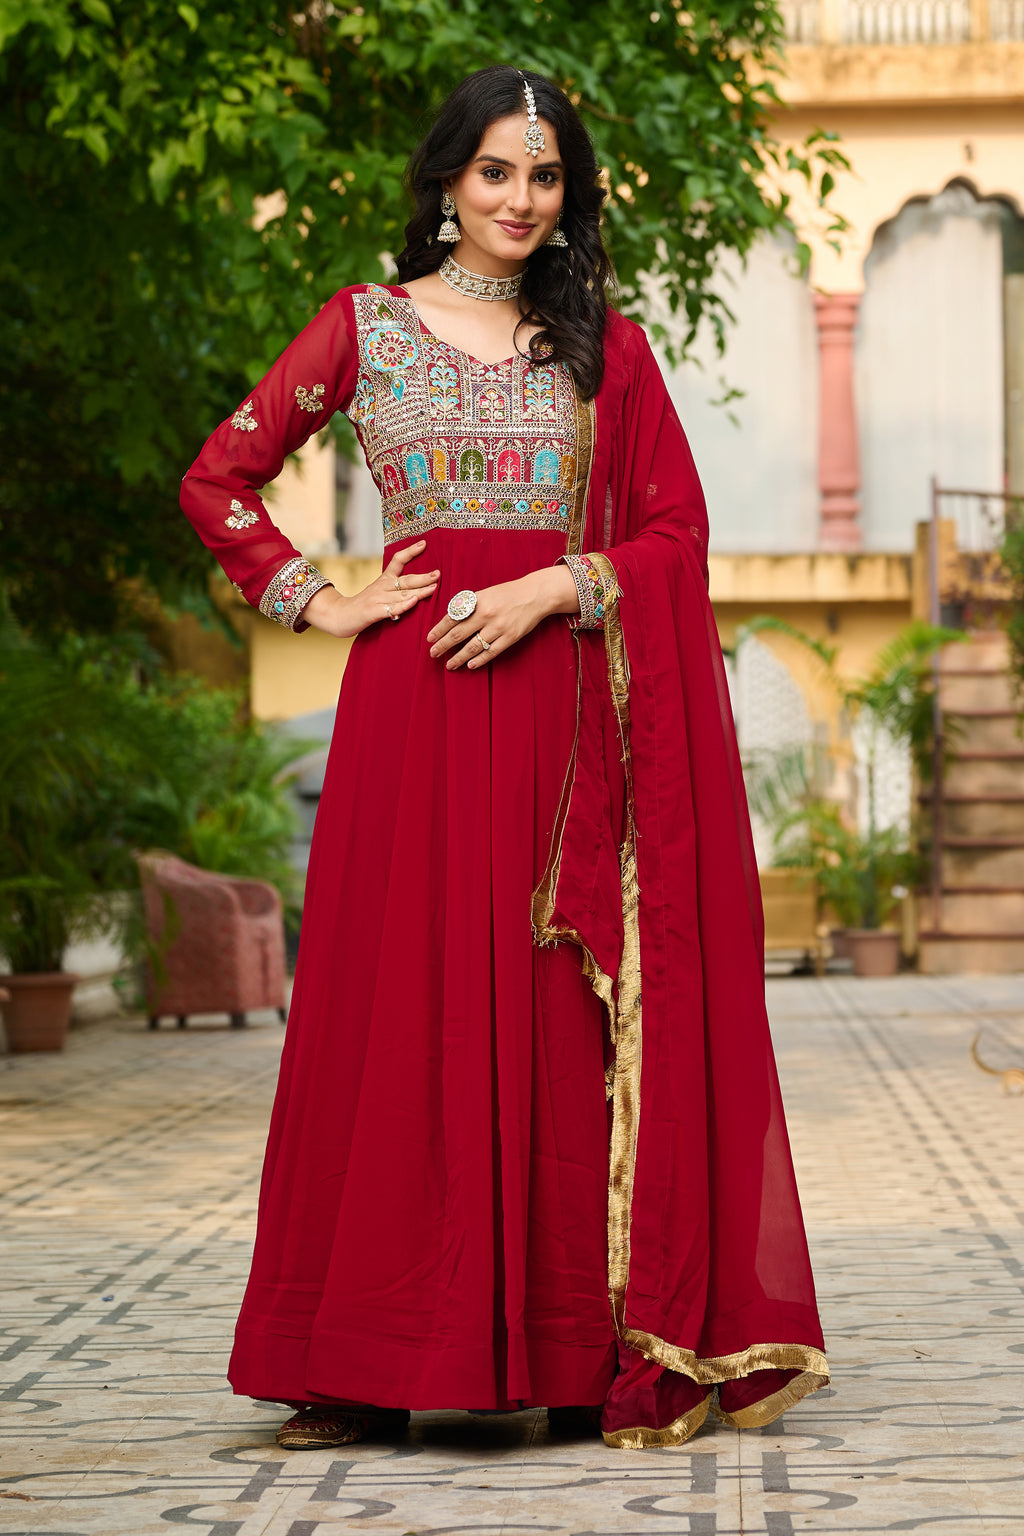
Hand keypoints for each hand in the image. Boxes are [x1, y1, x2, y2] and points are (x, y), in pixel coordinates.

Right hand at [301, 540, 439, 637]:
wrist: (338, 615)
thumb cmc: (363, 605)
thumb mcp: (378, 592)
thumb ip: (395, 589)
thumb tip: (416, 587)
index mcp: (383, 579)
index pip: (397, 560)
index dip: (410, 552)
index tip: (424, 544)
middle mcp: (381, 586)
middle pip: (406, 579)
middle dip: (424, 577)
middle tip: (439, 573)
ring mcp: (377, 598)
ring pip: (402, 593)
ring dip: (420, 591)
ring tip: (434, 587)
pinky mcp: (373, 612)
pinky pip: (391, 607)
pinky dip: (403, 605)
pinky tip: (413, 601)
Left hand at [427, 565, 578, 669]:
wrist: (535, 594)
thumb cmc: (508, 593)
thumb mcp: (486, 593)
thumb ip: (470, 606)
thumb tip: (452, 619)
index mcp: (478, 602)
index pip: (452, 618)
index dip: (439, 629)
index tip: (430, 638)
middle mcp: (486, 615)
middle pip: (459, 634)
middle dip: (443, 645)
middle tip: (433, 654)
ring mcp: (498, 628)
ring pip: (473, 647)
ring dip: (458, 657)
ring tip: (449, 664)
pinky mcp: (510, 637)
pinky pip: (491, 652)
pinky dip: (479, 660)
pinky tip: (470, 665)